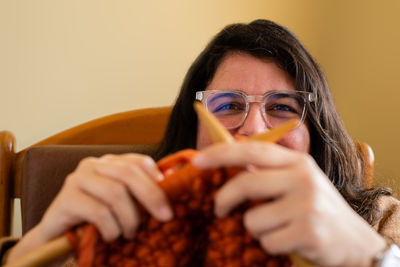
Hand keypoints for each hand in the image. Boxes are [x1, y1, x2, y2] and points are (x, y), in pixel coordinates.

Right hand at [7, 153, 172, 262]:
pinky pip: (99, 212)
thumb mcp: (122, 205)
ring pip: (115, 193)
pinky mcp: (65, 199)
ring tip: (131, 233)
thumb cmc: (96, 221)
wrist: (56, 239)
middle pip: (129, 173)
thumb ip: (142, 192)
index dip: (156, 180)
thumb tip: (172, 179)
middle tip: (165, 217)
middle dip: (152, 196)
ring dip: (130, 218)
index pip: (139, 161)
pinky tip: (112, 237)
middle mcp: (93, 165)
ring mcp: (77, 179)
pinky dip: (111, 228)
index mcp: (109, 163)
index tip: (168, 201)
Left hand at [193, 141, 385, 266]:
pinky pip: (267, 241)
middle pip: (244, 184)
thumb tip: (228, 167)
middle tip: (218, 210)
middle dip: (223, 200)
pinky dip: (271, 245)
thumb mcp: (297, 181)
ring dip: (257, 229)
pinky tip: (289, 241)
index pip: (251, 150)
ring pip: (252, 220)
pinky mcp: (308, 231)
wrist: (355, 242)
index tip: (197, 161)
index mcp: (297, 161)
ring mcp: (307, 204)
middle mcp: (302, 178)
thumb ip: (268, 173)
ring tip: (278, 228)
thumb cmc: (316, 208)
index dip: (220, 154)